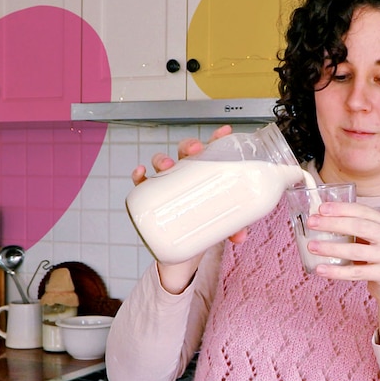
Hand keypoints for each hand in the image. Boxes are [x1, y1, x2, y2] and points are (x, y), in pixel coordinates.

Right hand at [131, 125, 247, 293]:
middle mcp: (185, 173)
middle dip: (189, 145)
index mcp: (205, 173)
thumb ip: (232, 228)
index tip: (224, 132)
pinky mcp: (150, 198)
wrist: (183, 248)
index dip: (216, 139)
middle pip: (185, 151)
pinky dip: (139, 176)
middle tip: (196, 150)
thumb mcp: (220, 226)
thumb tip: (240, 236)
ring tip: (167, 165)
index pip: (211, 151)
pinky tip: (141, 173)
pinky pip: (141, 183)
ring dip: (163, 159)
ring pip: (162, 162)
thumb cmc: (203, 223)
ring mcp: (167, 184)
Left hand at [305, 202, 379, 342]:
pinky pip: (356, 273)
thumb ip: (355, 228)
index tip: (321, 209)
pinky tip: (320, 269)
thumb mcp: (372, 238)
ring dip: (330, 248)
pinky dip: (336, 271)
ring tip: (311, 246)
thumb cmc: (376, 257)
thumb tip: (320, 218)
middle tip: (312, 223)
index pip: (363, 211)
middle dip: (333, 223)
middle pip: (359, 227)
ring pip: (356, 251)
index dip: (341, 208)